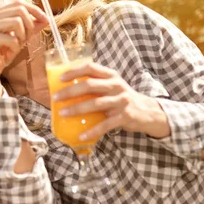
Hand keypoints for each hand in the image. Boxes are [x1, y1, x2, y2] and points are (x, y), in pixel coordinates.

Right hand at [0, 0, 47, 96]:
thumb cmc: (4, 52)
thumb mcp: (21, 37)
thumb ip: (32, 27)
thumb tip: (47, 18)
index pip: (19, 2)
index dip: (35, 10)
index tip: (46, 19)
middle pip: (19, 9)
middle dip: (29, 24)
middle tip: (27, 38)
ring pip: (16, 22)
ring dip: (22, 36)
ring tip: (17, 46)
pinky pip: (11, 39)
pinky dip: (15, 47)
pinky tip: (8, 53)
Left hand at [53, 61, 170, 140]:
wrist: (147, 112)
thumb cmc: (122, 98)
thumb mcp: (112, 87)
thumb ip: (95, 85)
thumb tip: (67, 90)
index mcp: (111, 76)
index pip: (91, 68)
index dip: (74, 71)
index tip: (60, 78)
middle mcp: (116, 86)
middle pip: (90, 85)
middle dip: (70, 91)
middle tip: (56, 98)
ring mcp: (121, 101)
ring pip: (96, 104)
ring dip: (77, 109)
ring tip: (62, 114)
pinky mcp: (125, 116)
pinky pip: (105, 125)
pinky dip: (92, 131)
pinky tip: (81, 136)